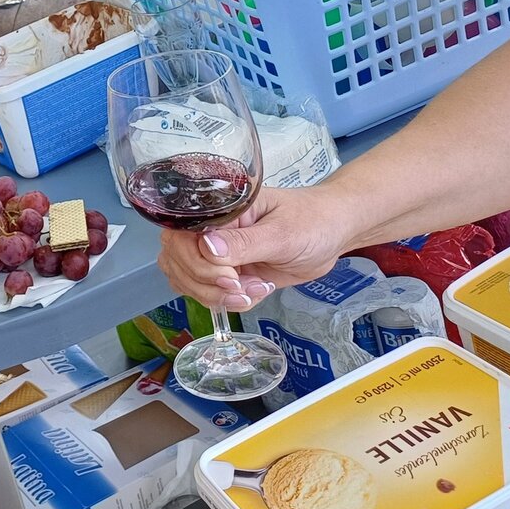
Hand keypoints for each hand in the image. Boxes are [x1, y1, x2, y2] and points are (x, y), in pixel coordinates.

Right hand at [156, 186, 349, 310]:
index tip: (229, 275)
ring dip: (215, 295)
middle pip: (177, 260)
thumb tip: (208, 248)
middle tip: (241, 286)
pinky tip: (256, 291)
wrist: (333, 234)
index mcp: (217, 208)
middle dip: (206, 282)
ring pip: (187, 280)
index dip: (195, 260)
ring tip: (252, 290)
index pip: (180, 233)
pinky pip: (209, 293)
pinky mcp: (227, 272)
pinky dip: (227, 301)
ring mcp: (216, 253)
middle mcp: (209, 229)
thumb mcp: (282, 232)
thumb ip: (245, 242)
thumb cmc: (312, 220)